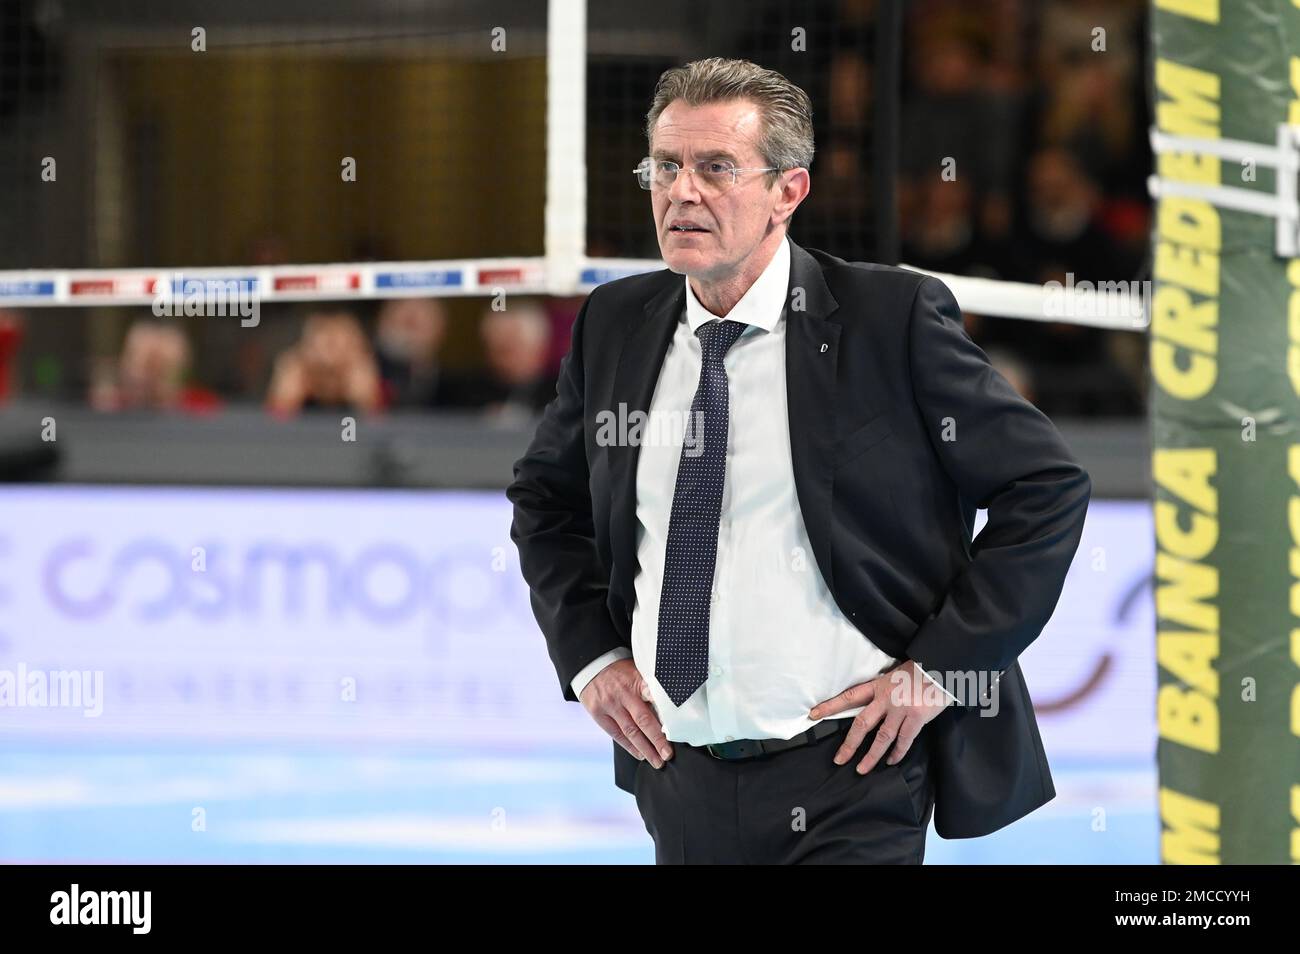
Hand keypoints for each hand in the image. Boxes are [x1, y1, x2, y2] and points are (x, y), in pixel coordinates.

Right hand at [580, 658, 672, 768]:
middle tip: (668, 754)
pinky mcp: (599, 714)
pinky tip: (640, 755)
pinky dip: (629, 746)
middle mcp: (624, 694)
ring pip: (630, 731)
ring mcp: (610, 705)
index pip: (655, 697)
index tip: (677, 726)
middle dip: (658, 740)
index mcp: (637, 680)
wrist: (590, 666)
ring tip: (657, 761)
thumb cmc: (619, 671)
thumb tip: (670, 707)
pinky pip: (616, 734)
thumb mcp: (637, 671)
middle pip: (644, 720)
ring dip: (645, 749)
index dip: (666, 712)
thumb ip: (650, 687)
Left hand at [808, 660, 952, 775]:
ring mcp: (901, 709)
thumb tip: (875, 704)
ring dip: (871, 756)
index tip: (813, 714)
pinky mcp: (916, 718)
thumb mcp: (896, 674)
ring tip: (861, 769)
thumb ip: (884, 689)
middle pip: (861, 723)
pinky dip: (896, 753)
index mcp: (879, 685)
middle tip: (838, 759)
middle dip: (848, 744)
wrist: (943, 666)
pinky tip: (890, 761)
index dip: (830, 706)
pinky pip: (904, 741)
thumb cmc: (921, 669)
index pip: (849, 696)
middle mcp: (886, 698)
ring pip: (881, 738)